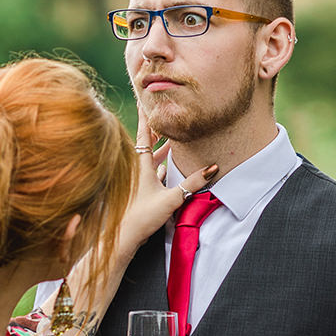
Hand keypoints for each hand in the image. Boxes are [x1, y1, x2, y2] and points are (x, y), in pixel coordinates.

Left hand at [119, 103, 216, 255]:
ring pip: (150, 159)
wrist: (123, 237)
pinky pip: (151, 174)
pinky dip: (159, 167)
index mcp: (141, 165)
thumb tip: (213, 168)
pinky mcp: (139, 193)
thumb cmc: (142, 216)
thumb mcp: (172, 198)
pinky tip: (165, 169)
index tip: (144, 98)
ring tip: (171, 139)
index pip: (145, 134)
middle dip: (156, 130)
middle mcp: (137, 169)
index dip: (146, 116)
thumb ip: (193, 183)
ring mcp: (137, 181)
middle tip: (164, 115)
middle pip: (147, 144)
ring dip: (160, 149)